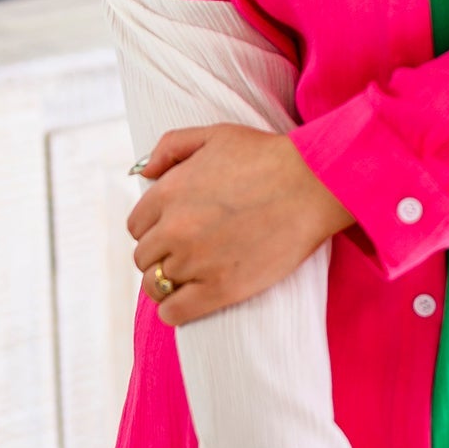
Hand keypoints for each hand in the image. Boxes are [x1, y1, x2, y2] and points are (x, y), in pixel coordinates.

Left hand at [127, 124, 354, 324]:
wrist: (312, 184)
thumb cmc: (268, 157)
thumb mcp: (215, 135)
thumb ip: (170, 147)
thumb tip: (143, 173)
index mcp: (168, 193)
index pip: (136, 225)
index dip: (155, 228)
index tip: (174, 230)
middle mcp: (174, 229)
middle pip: (143, 257)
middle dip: (161, 254)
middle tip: (188, 251)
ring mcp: (195, 261)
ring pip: (155, 285)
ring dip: (168, 282)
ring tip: (191, 276)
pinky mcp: (220, 289)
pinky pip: (173, 312)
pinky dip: (175, 310)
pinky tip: (189, 301)